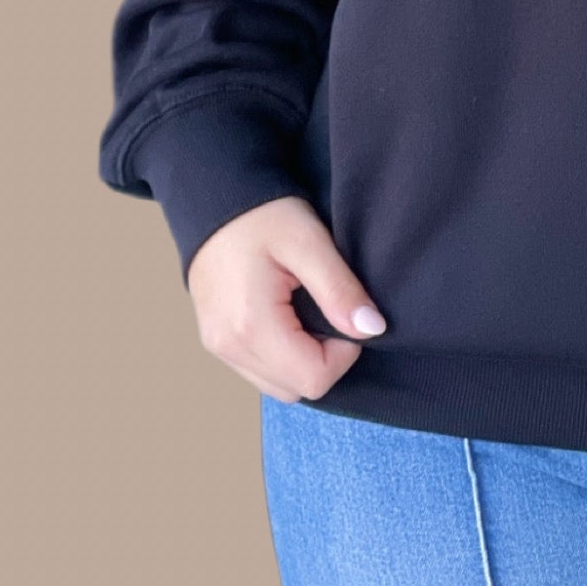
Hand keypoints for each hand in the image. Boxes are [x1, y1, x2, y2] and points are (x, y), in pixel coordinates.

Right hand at [186, 195, 387, 402]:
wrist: (214, 197)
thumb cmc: (262, 215)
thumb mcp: (309, 242)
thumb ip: (340, 289)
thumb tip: (372, 329)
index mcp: (251, 326)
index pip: (314, 378)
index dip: (344, 352)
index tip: (344, 309)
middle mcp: (228, 347)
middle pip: (296, 389)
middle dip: (325, 358)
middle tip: (328, 308)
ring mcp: (219, 348)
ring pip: (278, 385)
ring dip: (304, 360)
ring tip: (309, 309)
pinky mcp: (217, 342)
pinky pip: (260, 370)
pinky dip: (284, 356)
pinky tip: (290, 316)